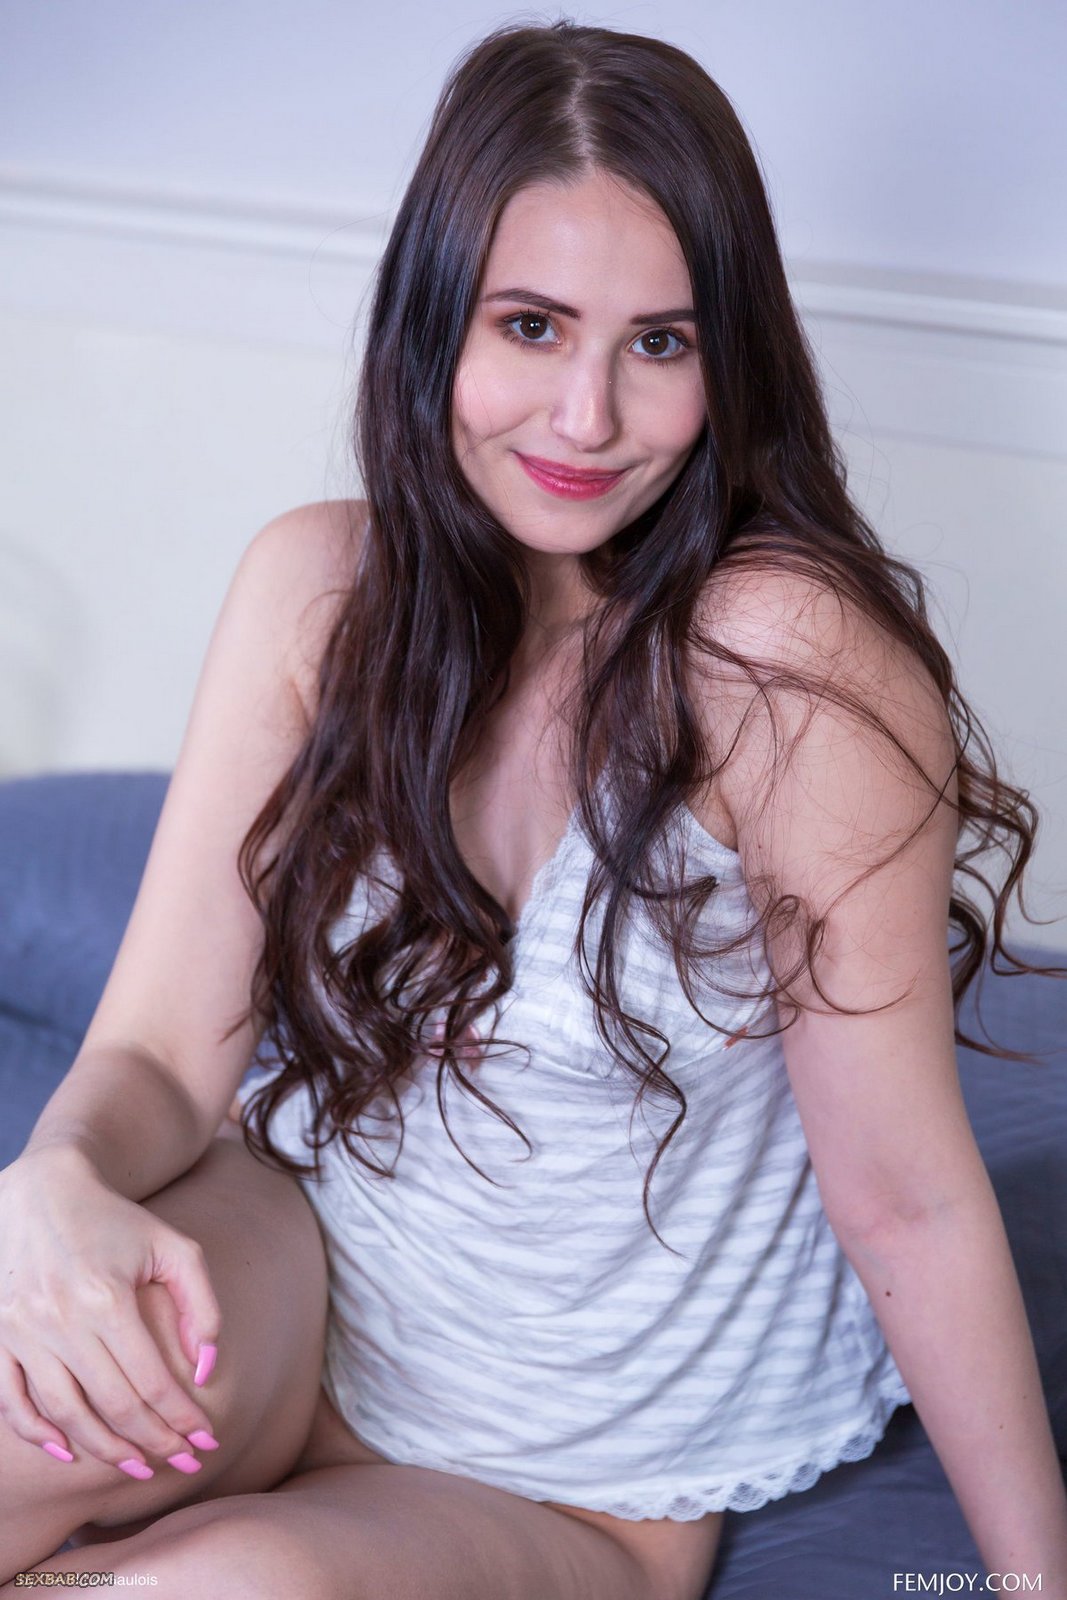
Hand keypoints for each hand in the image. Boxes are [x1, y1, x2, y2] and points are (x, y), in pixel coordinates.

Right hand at [0, 1145, 220, 1477]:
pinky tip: (71, 1453)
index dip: (181, 1419)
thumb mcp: (173, 1248)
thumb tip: (204, 1370)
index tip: (207, 1441)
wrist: (43, 1190)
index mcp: (107, 1297)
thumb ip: (201, 1306)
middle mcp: (60, 1319)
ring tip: (139, 1466)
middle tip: (182, 1463)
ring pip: (65, 1413)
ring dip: (105, 1449)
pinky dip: (39, 1435)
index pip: (151, 1382)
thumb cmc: (118, 1221)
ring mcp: (22, 1331)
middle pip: (112, 1406)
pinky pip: (13, 1402)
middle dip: (153, 1442)